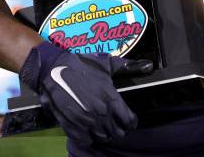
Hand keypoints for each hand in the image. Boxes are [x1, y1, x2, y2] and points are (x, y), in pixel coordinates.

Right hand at [20, 41, 152, 144]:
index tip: (129, 120)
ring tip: (102, 126)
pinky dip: (88, 137)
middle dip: (119, 129)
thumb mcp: (107, 63)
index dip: (131, 121)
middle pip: (117, 132)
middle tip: (116, 123)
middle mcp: (101, 113)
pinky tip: (88, 129)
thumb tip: (149, 66)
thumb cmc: (82, 64)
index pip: (129, 120)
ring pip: (102, 137)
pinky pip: (85, 140)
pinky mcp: (71, 125)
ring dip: (104, 133)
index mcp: (111, 98)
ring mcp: (86, 121)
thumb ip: (129, 67)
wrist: (54, 69)